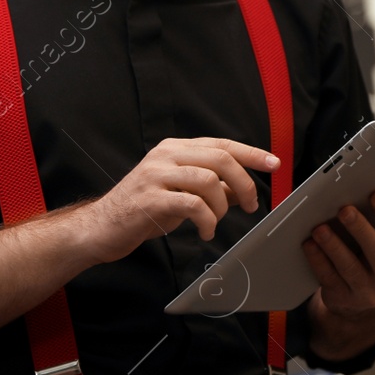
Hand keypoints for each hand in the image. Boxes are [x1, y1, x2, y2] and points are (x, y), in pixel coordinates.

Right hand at [82, 136, 278, 261]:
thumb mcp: (180, 193)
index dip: (251, 153)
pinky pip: (192, 204)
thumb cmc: (142, 210)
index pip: (221, 144)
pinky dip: (207, 220)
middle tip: (251, 205)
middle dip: (244, 183)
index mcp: (175, 149)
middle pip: (220, 158)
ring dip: (222, 206)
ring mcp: (155, 175)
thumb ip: (209, 188)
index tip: (274, 163)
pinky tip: (205, 230)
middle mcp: (165, 155)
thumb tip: (241, 190)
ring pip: (208, 180)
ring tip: (215, 222)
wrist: (100, 227)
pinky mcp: (149, 199)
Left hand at [301, 189, 374, 321]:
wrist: (364, 305)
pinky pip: (329, 278)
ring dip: (334, 246)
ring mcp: (368, 293)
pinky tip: (309, 244)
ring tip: (319, 228)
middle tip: (345, 209)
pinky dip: (318, 260)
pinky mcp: (344, 300)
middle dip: (360, 229)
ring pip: (350, 267)